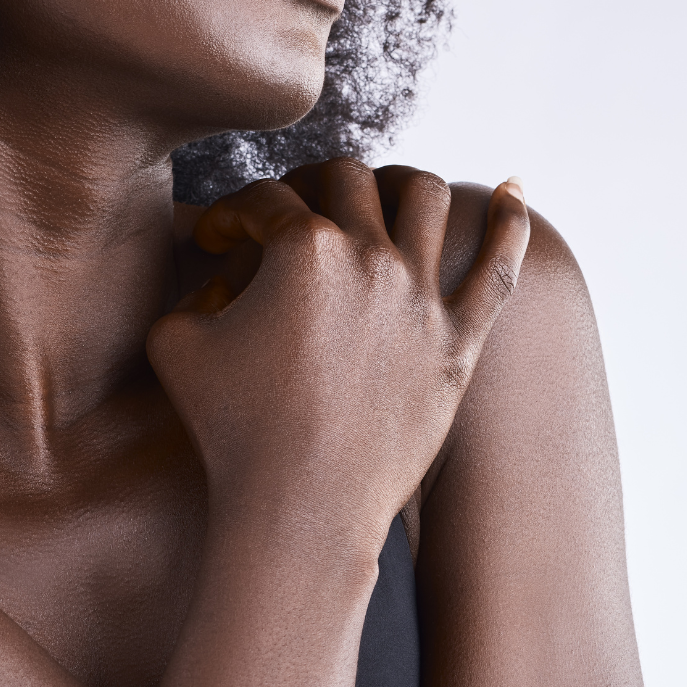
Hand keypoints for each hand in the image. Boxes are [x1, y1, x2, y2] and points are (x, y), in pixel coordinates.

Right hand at [148, 159, 529, 551]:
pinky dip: (510, 220)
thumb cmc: (231, 428)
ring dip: (391, 182)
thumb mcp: (176, 341)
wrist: (301, 509)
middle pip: (344, 176)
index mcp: (303, 248)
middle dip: (305, 183)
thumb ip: (192, 287)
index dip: (228, 214)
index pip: (261, 198)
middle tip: (286, 212)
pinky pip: (500, 267)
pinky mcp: (459, 341)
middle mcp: (370, 257)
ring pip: (422, 195)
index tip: (214, 241)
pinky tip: (510, 188)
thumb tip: (223, 276)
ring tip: (373, 196)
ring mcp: (422, 296)